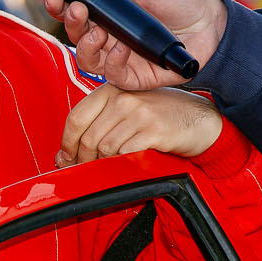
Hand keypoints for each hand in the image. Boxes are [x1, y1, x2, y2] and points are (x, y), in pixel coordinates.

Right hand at [44, 0, 228, 90]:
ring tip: (97, 31)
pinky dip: (113, 61)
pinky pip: (112, 75)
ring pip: (87, 59)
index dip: (60, 4)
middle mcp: (109, 37)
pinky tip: (122, 47)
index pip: (75, 11)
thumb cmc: (182, 2)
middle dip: (70, 22)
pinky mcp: (134, 77)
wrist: (212, 26)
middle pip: (76, 35)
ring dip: (85, 44)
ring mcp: (120, 58)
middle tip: (77, 8)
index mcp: (109, 13)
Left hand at [58, 86, 223, 167]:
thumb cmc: (160, 115)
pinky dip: (120, 164)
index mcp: (111, 90)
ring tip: (107, 167)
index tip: (66, 158)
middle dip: (83, 160)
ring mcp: (139, 113)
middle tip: (84, 170)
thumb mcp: (126, 110)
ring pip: (105, 148)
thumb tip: (63, 156)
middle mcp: (123, 98)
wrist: (198, 119)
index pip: (76, 118)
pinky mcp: (153, 130)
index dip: (67, 143)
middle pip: (88, 137)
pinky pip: (125, 154)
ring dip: (102, 164)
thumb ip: (97, 125)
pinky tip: (125, 165)